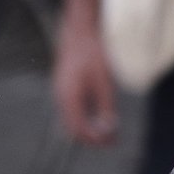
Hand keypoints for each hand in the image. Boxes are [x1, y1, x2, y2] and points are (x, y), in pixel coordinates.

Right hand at [53, 20, 118, 144]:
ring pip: (71, 120)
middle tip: (112, 141)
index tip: (112, 142)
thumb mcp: (104, 82)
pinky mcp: (65, 87)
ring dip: (89, 128)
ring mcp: (60, 92)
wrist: (79, 31)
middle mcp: (60, 97)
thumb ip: (106, 107)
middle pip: (72, 127)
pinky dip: (85, 118)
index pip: (79, 129)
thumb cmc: (92, 54)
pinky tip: (99, 116)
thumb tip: (109, 129)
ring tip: (109, 131)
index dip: (95, 139)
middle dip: (92, 137)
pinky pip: (71, 110)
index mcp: (68, 97)